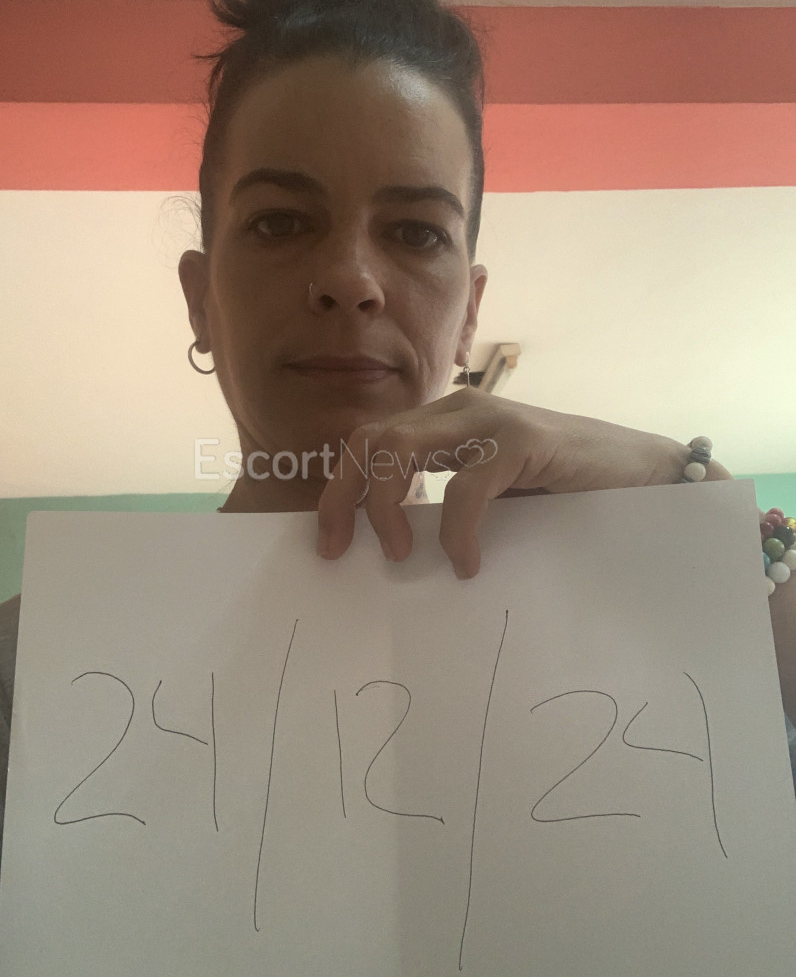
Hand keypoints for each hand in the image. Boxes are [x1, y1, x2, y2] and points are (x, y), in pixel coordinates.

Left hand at [316, 387, 730, 578]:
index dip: (339, 488)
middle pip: (370, 440)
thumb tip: (396, 553)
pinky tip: (467, 563)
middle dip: (343, 495)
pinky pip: (467, 486)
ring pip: (401, 448)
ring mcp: (491, 419)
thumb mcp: (494, 497)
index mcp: (446, 425)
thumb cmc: (565, 492)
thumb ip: (447, 505)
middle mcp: (459, 413)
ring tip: (401, 553)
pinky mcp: (524, 440)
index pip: (369, 442)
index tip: (329, 542)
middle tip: (340, 549)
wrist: (646, 473)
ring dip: (385, 506)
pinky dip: (457, 530)